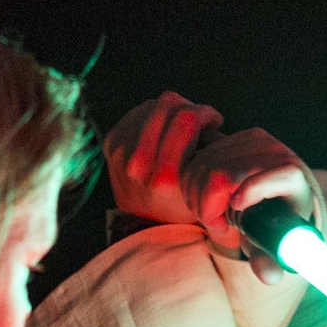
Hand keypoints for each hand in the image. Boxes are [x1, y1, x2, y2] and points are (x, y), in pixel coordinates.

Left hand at [102, 92, 222, 226]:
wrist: (141, 223)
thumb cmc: (180, 206)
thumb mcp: (203, 190)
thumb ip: (213, 159)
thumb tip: (214, 124)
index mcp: (166, 175)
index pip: (187, 118)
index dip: (206, 113)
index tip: (214, 123)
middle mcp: (140, 162)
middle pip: (167, 103)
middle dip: (189, 107)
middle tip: (197, 121)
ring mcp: (121, 151)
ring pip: (152, 104)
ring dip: (171, 111)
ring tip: (180, 127)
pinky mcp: (111, 143)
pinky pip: (137, 112)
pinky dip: (153, 116)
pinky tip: (163, 130)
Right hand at [182, 128, 317, 284]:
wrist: (278, 192)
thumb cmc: (276, 223)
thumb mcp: (273, 244)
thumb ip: (269, 260)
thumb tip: (269, 277)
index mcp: (295, 178)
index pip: (279, 176)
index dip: (252, 193)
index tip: (232, 221)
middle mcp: (278, 153)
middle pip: (223, 176)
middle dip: (208, 208)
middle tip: (216, 226)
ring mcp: (255, 141)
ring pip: (205, 166)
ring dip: (197, 198)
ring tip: (212, 214)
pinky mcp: (237, 136)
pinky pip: (199, 158)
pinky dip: (191, 183)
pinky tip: (204, 197)